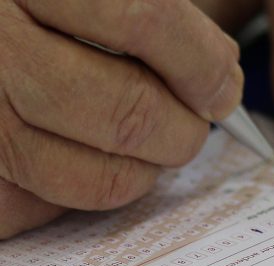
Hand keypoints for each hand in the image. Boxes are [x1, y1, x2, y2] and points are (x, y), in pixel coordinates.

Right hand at [0, 0, 243, 238]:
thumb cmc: (16, 17)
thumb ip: (139, 14)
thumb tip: (217, 75)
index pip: (146, 18)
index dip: (204, 63)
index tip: (222, 85)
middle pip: (131, 112)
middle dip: (184, 130)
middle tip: (191, 124)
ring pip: (100, 176)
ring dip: (144, 169)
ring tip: (142, 144)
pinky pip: (50, 208)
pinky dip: (84, 188)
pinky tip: (77, 155)